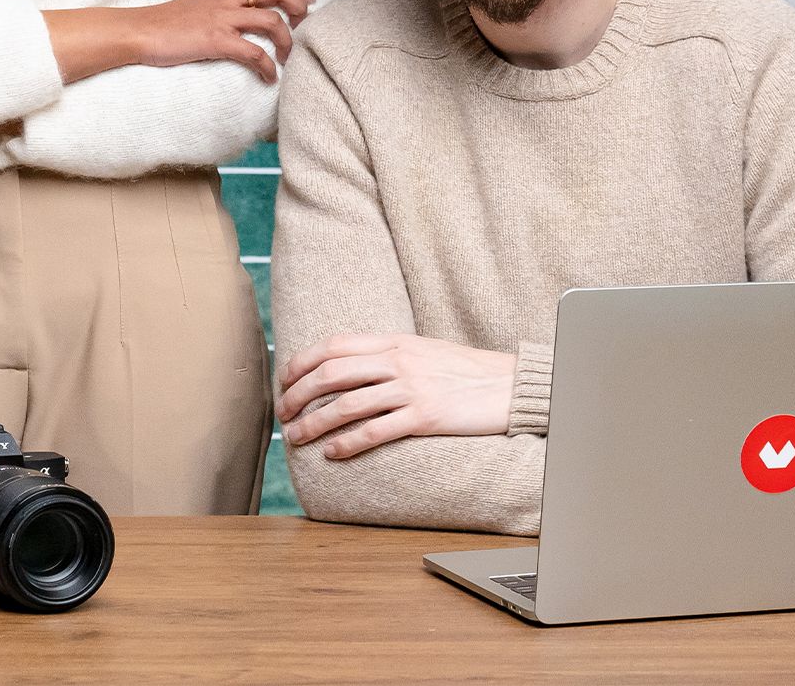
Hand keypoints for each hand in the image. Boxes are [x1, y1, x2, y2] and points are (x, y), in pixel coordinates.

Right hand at [131, 0, 312, 83]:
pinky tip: (269, 77)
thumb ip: (227, 2)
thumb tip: (248, 12)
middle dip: (299, 7)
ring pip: (272, 21)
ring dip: (287, 40)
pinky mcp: (216, 40)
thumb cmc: (170, 21)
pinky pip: (253, 52)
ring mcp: (223, 17)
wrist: (142, 31)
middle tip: (303, 25)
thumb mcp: (204, 2)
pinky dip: (267, 67)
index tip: (307, 0)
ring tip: (287, 56)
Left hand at [275, 333, 517, 458]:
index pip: (335, 345)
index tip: (285, 379)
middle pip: (332, 374)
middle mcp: (398, 360)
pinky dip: (347, 443)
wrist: (511, 385)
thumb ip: (389, 354)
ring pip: (346, 405)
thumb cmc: (467, 371)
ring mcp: (411, 388)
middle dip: (298, 394)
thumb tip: (351, 367)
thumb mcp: (424, 350)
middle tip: (283, 413)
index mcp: (395, 341)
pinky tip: (332, 453)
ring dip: (314, 423)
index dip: (303, 362)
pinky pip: (375, 431)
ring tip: (296, 437)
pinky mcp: (425, 417)